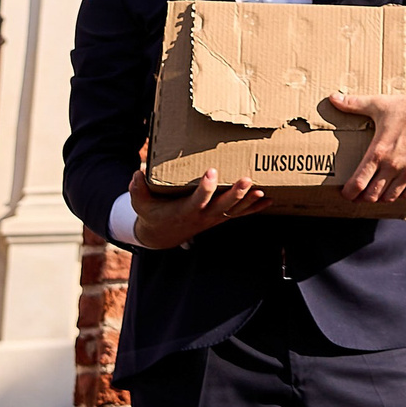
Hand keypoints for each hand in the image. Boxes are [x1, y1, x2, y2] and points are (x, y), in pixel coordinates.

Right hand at [128, 167, 264, 249]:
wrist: (162, 235)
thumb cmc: (153, 214)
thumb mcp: (141, 204)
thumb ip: (138, 190)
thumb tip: (137, 174)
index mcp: (185, 211)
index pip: (197, 200)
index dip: (205, 188)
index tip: (211, 171)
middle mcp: (203, 216)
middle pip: (222, 207)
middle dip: (235, 194)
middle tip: (247, 179)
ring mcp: (213, 219)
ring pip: (234, 211)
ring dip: (249, 201)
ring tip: (262, 190)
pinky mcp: (219, 218)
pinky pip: (239, 214)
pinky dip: (254, 208)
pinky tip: (269, 200)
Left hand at [327, 84, 405, 204]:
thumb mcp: (379, 104)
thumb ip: (354, 104)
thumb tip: (332, 97)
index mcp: (379, 151)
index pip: (358, 182)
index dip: (349, 192)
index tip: (345, 193)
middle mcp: (393, 165)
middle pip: (372, 195)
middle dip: (362, 197)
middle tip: (358, 194)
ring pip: (389, 197)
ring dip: (380, 197)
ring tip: (375, 192)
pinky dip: (400, 195)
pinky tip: (395, 188)